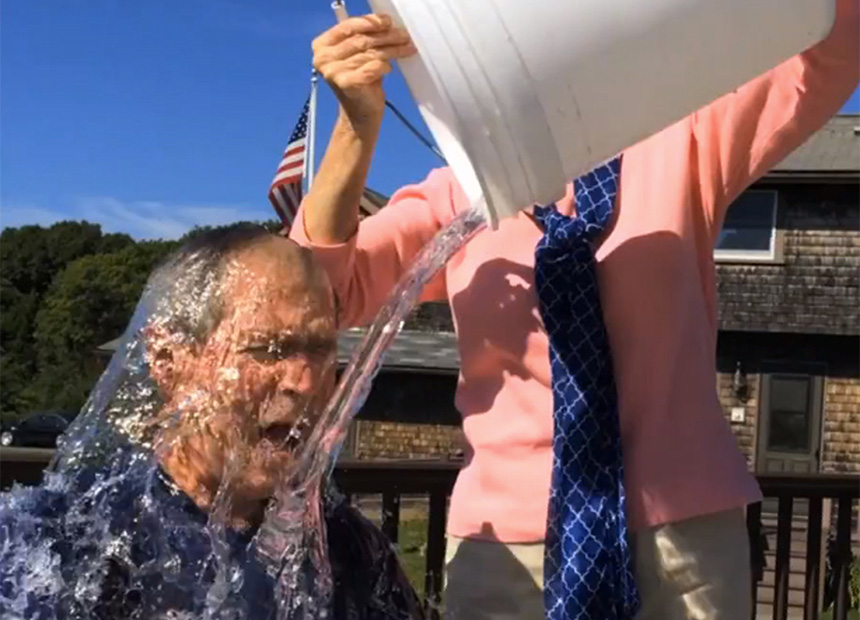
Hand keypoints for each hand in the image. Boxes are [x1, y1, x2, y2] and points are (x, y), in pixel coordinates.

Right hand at [312, 14, 416, 139]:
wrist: (360, 115)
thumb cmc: (361, 83)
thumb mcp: (359, 57)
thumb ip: (364, 39)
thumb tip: (385, 23)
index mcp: (322, 47)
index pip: (346, 27)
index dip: (369, 22)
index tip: (387, 22)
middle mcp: (323, 59)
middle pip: (360, 40)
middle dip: (386, 36)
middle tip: (404, 36)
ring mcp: (333, 72)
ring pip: (369, 53)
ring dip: (391, 50)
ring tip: (406, 48)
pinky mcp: (346, 84)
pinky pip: (372, 67)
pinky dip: (384, 66)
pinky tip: (388, 68)